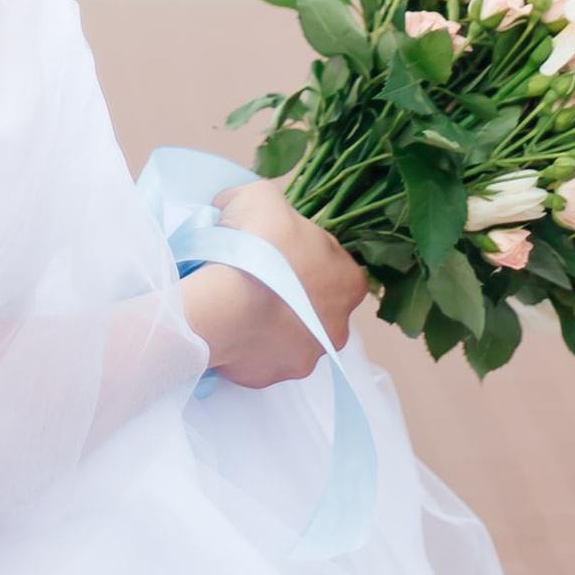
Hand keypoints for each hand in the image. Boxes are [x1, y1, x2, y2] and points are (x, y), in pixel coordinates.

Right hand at [180, 178, 369, 389]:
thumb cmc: (258, 244)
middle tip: (256, 276)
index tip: (276, 249)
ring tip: (236, 303)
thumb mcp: (262, 197)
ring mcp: (306, 357)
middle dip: (290, 294)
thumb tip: (238, 209)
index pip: (334, 265)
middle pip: (315, 305)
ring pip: (288, 336)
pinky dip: (245, 345)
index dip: (303, 254)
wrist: (224, 302)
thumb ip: (265, 203)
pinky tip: (227, 326)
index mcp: (350, 281)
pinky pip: (258, 358)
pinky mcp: (271, 377)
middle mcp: (338, 326)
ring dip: (269, 322)